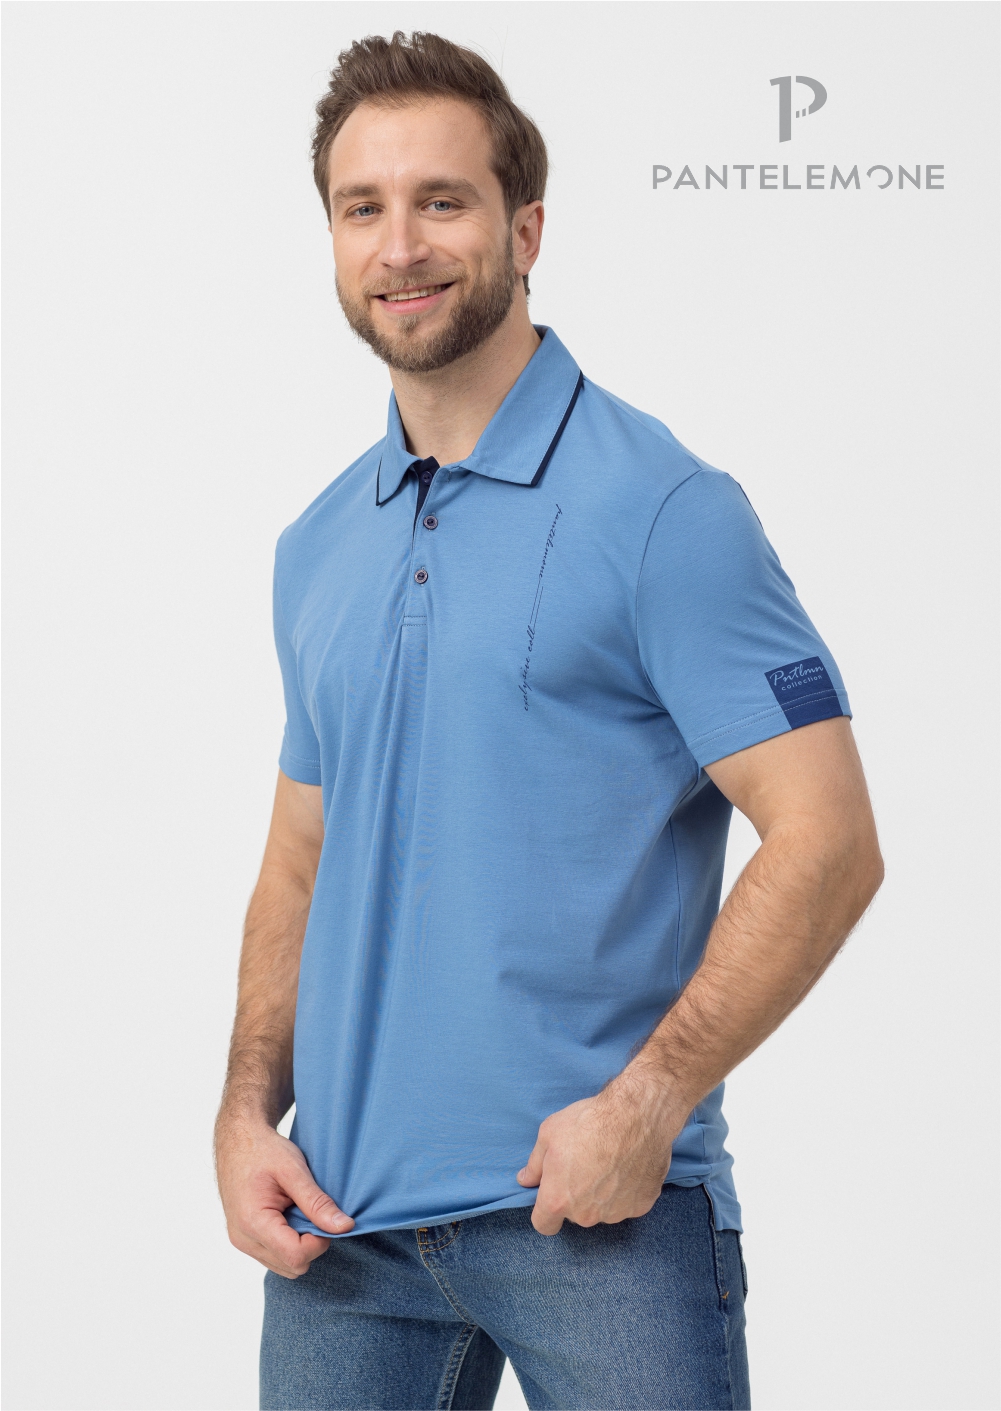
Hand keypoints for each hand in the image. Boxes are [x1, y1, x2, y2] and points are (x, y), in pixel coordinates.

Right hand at [216, 1118, 353, 1276]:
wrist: (237, 1140)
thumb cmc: (263, 1150)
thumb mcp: (293, 1170)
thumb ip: (317, 1202)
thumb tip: (344, 1227)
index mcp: (253, 1221)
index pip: (295, 1256)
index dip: (319, 1242)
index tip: (327, 1218)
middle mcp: (243, 1238)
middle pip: (291, 1266)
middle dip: (311, 1244)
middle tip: (314, 1212)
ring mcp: (241, 1241)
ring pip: (284, 1266)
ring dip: (299, 1246)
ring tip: (300, 1212)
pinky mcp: (244, 1239)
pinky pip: (274, 1256)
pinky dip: (288, 1243)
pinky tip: (290, 1216)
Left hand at [515, 1069, 685, 1234]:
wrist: (636, 1115)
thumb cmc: (588, 1122)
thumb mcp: (549, 1134)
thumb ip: (534, 1164)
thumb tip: (526, 1180)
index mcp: (558, 1200)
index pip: (544, 1225)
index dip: (545, 1210)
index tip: (552, 1193)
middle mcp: (586, 1215)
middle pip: (575, 1215)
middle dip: (575, 1196)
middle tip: (583, 1165)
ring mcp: (616, 1213)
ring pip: (602, 1210)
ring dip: (602, 1195)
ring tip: (608, 1162)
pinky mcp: (640, 1206)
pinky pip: (627, 1203)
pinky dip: (626, 1190)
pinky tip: (627, 1165)